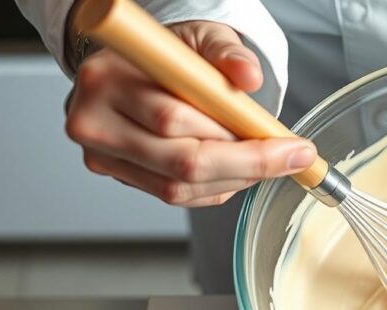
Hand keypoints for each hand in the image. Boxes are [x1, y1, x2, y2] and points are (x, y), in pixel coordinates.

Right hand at [65, 21, 315, 206]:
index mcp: (107, 78)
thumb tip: (249, 76)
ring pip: (180, 187)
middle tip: (288, 158)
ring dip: (235, 179)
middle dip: (246, 165)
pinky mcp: (117, 175)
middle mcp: (95, 121)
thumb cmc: (166, 53)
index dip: (240, 140)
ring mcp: (102, 155)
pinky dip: (215, 187)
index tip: (291, 146)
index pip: (175, 119)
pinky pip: (176, 195)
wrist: (133, 66)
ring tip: (264, 159)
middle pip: (182, 163)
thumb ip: (227, 53)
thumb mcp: (201, 37)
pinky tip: (236, 169)